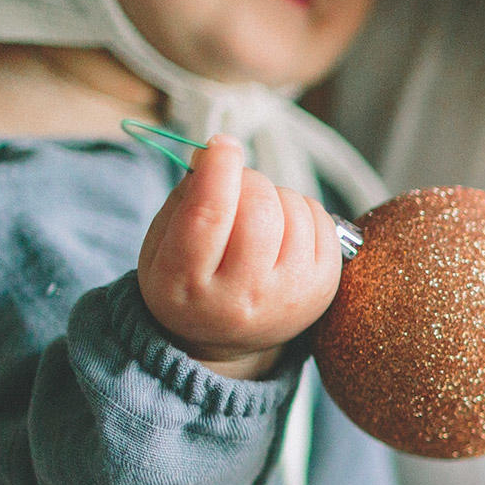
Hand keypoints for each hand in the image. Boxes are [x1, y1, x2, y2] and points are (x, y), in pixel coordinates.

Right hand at [138, 136, 342, 380]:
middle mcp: (242, 296)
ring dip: (275, 194)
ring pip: (293, 209)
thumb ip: (182, 199)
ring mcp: (290, 295)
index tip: (222, 144)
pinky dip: (301, 208)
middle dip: (248, 181)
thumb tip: (214, 154)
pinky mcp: (323, 288)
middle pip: (260, 209)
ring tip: (257, 216)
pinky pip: (320, 218)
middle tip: (236, 186)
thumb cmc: (190, 280)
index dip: (219, 169)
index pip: (209, 215)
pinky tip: (282, 228)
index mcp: (187, 283)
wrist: (227, 341)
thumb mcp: (162, 247)